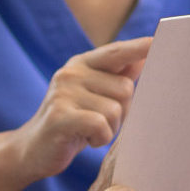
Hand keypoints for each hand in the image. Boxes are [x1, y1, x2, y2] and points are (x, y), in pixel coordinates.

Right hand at [8, 37, 152, 182]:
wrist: (33, 149)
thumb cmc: (72, 123)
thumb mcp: (94, 96)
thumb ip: (117, 76)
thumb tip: (144, 56)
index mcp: (81, 64)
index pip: (115, 52)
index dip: (137, 47)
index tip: (157, 41)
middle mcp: (71, 73)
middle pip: (125, 89)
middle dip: (122, 113)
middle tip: (101, 123)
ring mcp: (63, 92)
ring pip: (115, 110)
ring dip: (110, 129)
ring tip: (90, 132)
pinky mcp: (59, 115)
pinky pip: (100, 125)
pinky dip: (100, 138)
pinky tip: (86, 140)